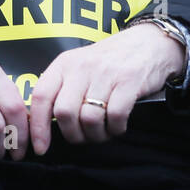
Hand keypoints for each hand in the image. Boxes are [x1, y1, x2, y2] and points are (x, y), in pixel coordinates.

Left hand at [28, 23, 186, 153]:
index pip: (41, 97)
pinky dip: (115, 128)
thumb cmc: (113, 60)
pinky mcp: (129, 81)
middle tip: (84, 137)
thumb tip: (46, 124)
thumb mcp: (81, 65)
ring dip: (96, 134)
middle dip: (73, 135)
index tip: (41, 148)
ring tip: (103, 132)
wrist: (151, 42)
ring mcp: (106, 73)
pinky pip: (115, 116)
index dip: (38, 127)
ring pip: (89, 118)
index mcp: (65, 63)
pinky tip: (118, 126)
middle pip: (64, 113)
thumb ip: (64, 89)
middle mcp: (82, 67)